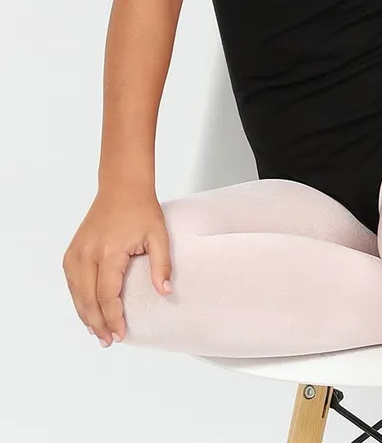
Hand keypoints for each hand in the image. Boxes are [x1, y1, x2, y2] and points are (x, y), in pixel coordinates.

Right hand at [62, 188, 171, 346]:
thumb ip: (161, 265)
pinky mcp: (73, 249)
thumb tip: (164, 292)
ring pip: (76, 292)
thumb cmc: (141, 209)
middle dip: (97, 323)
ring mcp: (77, 251)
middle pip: (87, 298)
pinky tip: (86, 310)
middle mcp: (87, 253)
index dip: (113, 317)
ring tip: (97, 332)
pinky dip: (77, 298)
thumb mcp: (159, 235)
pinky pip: (71, 281)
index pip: (107, 294)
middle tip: (108, 341)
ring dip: (85, 314)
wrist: (122, 186)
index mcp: (109, 251)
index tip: (121, 334)